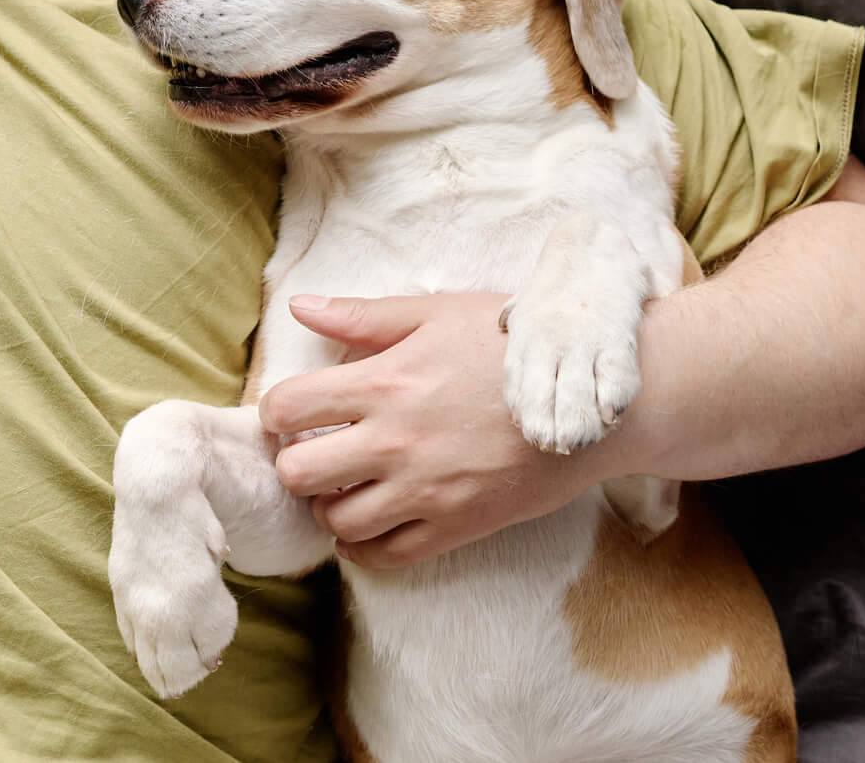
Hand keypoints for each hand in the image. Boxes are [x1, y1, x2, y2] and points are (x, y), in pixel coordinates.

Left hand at [256, 293, 616, 568]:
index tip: (292, 412)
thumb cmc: (512, 346)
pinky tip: (370, 520)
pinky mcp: (455, 527)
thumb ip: (363, 315)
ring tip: (344, 485)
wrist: (588, 402)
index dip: (277, 411)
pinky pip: (384, 556)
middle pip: (297, 474)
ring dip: (329, 505)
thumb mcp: (437, 313)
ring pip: (335, 522)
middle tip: (315, 450)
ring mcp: (424, 491)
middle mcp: (394, 442)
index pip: (286, 409)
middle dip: (295, 462)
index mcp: (383, 382)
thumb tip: (299, 307)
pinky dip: (364, 546)